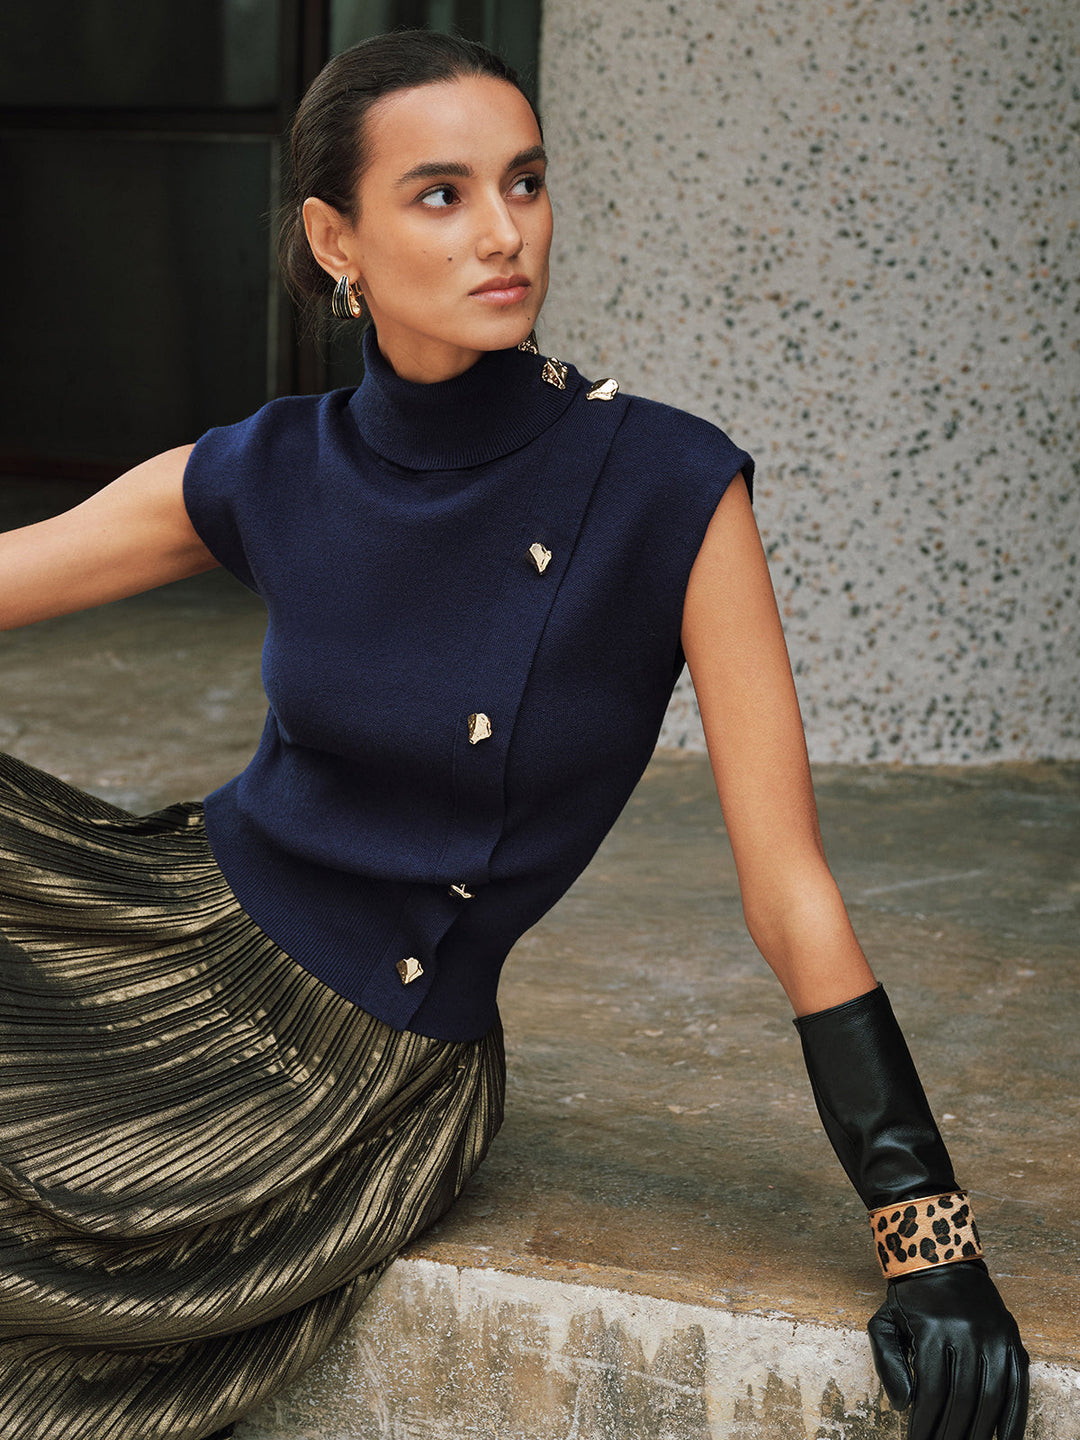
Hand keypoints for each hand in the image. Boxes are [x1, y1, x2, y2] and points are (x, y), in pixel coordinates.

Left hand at [868, 1261, 1027, 1439]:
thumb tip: (904, 1406)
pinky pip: (1018, 1386)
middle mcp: (965, 1333)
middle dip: (950, 1434)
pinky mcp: (1012, 1339)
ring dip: (978, 1432)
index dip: (925, 1425)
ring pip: (989, 1398)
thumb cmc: (910, 1298)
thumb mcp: (885, 1321)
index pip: (930, 1392)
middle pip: (961, 1400)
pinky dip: (1014, 1419)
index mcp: (932, 1330)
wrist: (942, 1258)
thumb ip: (887, 1362)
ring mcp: (993, 1336)